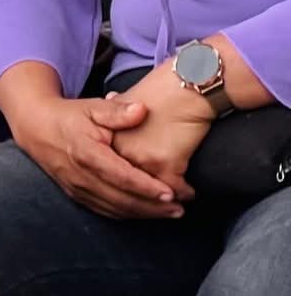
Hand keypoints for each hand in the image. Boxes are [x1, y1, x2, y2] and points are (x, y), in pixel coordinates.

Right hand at [17, 91, 178, 217]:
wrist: (36, 128)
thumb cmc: (69, 116)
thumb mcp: (93, 107)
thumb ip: (118, 110)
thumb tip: (141, 110)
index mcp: (86, 153)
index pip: (122, 176)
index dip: (147, 187)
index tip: (171, 192)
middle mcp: (80, 175)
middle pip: (121, 199)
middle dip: (153, 207)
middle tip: (180, 208)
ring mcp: (77, 188)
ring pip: (114, 209)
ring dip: (143, 214)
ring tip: (170, 213)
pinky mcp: (75, 195)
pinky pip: (104, 210)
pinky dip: (127, 214)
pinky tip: (145, 213)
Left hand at [109, 63, 212, 203]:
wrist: (185, 84)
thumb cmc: (158, 93)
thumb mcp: (123, 103)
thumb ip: (112, 115)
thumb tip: (108, 105)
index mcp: (105, 142)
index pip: (109, 175)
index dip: (121, 189)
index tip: (131, 201)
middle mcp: (119, 153)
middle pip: (126, 190)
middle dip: (143, 205)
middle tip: (156, 212)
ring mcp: (140, 160)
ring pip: (149, 195)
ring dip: (162, 204)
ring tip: (173, 208)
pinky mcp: (165, 163)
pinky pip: (176, 190)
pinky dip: (183, 193)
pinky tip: (189, 194)